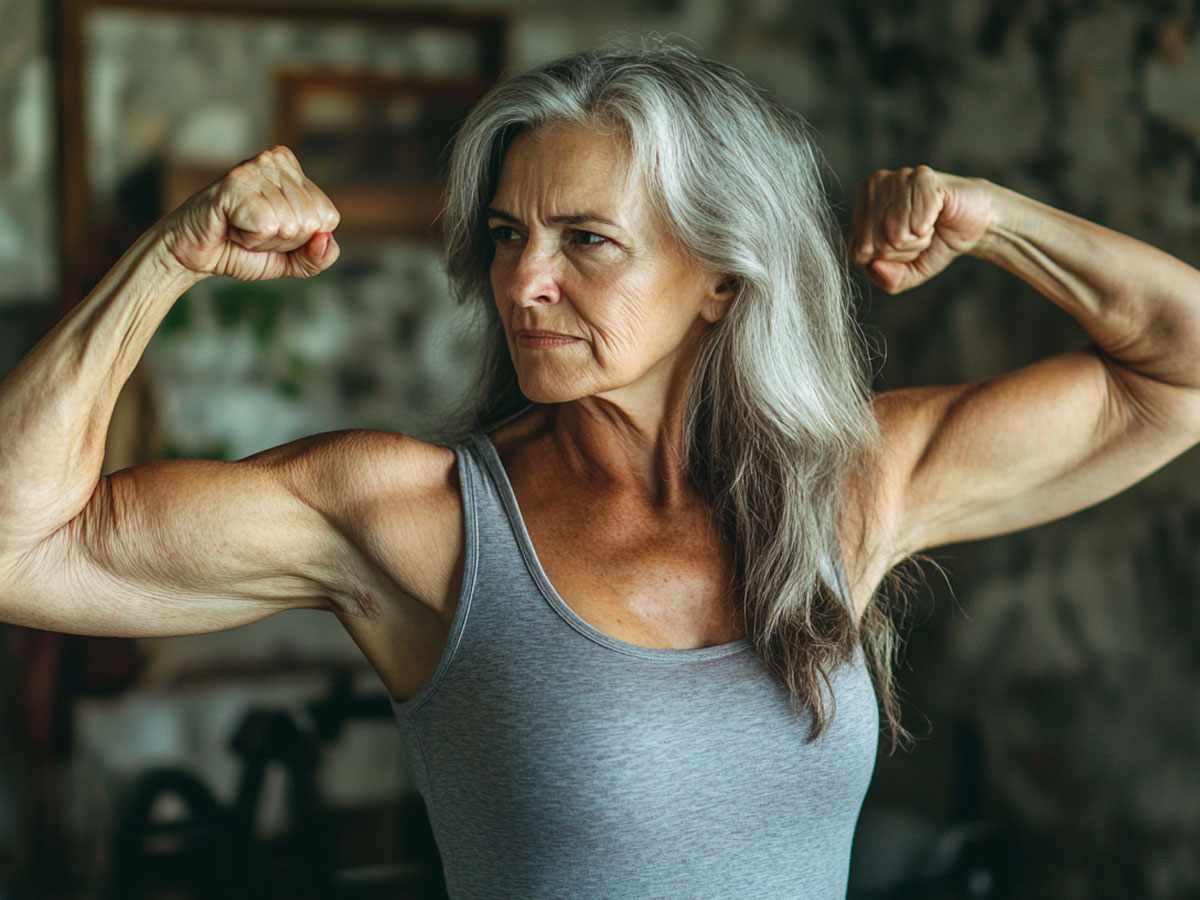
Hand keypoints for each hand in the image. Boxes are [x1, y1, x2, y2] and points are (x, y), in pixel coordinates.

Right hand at [154, 146, 340, 281]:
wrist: (194, 255)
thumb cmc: (243, 250)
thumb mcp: (292, 259)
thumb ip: (319, 257)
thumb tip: (325, 238)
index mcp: (295, 171)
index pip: (329, 218)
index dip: (302, 239)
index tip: (272, 231)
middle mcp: (277, 160)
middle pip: (311, 222)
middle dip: (283, 240)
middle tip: (253, 230)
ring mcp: (256, 167)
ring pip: (289, 225)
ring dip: (263, 240)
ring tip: (240, 226)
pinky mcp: (237, 182)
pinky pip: (266, 226)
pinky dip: (249, 238)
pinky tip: (231, 225)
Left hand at [847, 166, 995, 293]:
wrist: (975, 223)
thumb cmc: (936, 244)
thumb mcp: (909, 272)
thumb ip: (889, 279)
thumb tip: (876, 266)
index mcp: (860, 211)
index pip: (858, 253)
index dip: (887, 260)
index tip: (904, 247)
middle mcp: (872, 189)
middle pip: (875, 245)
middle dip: (903, 250)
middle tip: (920, 234)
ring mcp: (894, 179)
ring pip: (894, 234)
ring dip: (919, 238)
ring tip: (927, 224)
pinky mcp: (919, 176)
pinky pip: (915, 221)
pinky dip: (929, 225)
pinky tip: (936, 213)